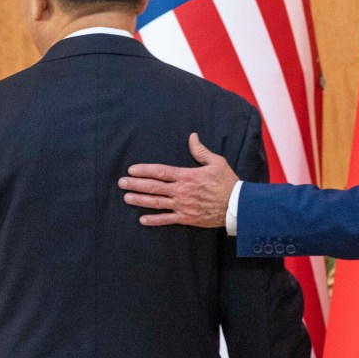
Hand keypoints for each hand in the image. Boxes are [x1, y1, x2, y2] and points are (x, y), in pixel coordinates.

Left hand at [119, 133, 238, 226]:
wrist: (236, 205)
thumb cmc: (227, 183)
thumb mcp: (216, 162)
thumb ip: (201, 151)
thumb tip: (192, 137)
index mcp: (187, 176)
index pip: (160, 172)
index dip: (144, 170)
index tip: (131, 170)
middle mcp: (181, 191)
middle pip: (154, 187)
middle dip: (136, 184)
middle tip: (121, 183)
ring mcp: (182, 206)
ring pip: (156, 203)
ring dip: (140, 200)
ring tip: (126, 197)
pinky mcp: (186, 218)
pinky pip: (166, 220)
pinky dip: (153, 220)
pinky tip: (142, 219)